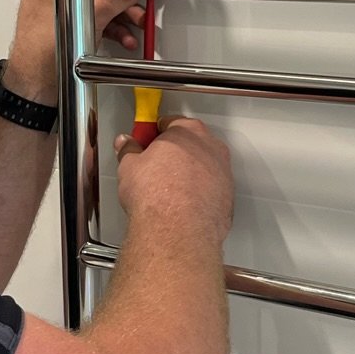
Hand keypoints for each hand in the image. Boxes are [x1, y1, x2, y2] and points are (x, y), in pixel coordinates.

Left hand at [4, 0, 150, 105]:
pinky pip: (97, 21)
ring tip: (137, 24)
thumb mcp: (86, 19)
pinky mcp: (70, 30)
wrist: (34, 91)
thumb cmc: (39, 57)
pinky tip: (125, 37)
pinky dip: (113, 29)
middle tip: (142, 0)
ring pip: (101, 5)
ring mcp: (61, 11)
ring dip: (122, 16)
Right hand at [114, 117, 233, 243]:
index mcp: (186, 132)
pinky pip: (212, 187)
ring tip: (169, 189)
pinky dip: (200, 192)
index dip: (156, 133)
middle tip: (157, 166)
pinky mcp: (228, 196)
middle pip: (192, 142)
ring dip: (190, 172)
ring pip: (205, 165)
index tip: (147, 142)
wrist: (177, 230)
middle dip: (176, 151)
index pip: (171, 123)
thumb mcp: (129, 167)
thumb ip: (129, 151)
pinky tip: (184, 204)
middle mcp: (210, 147)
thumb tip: (126, 144)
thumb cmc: (157, 196)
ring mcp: (223, 171)